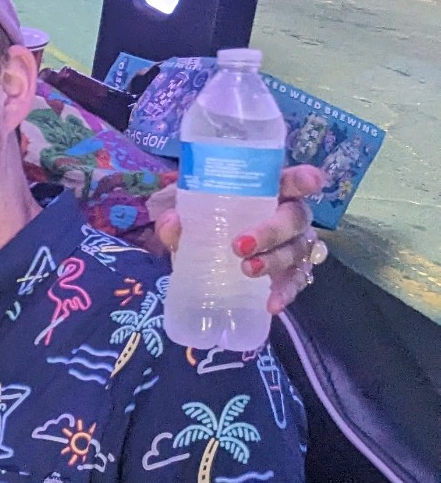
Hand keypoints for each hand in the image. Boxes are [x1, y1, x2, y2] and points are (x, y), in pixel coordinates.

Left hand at [150, 163, 326, 313]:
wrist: (207, 255)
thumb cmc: (207, 222)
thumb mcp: (188, 215)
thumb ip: (177, 217)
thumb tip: (171, 223)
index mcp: (268, 191)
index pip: (290, 179)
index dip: (303, 178)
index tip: (312, 181)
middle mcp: (288, 214)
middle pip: (294, 218)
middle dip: (271, 230)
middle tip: (240, 246)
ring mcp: (295, 243)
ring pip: (297, 249)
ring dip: (275, 261)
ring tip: (248, 271)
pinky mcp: (293, 271)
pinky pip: (296, 281)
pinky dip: (285, 292)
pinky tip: (272, 304)